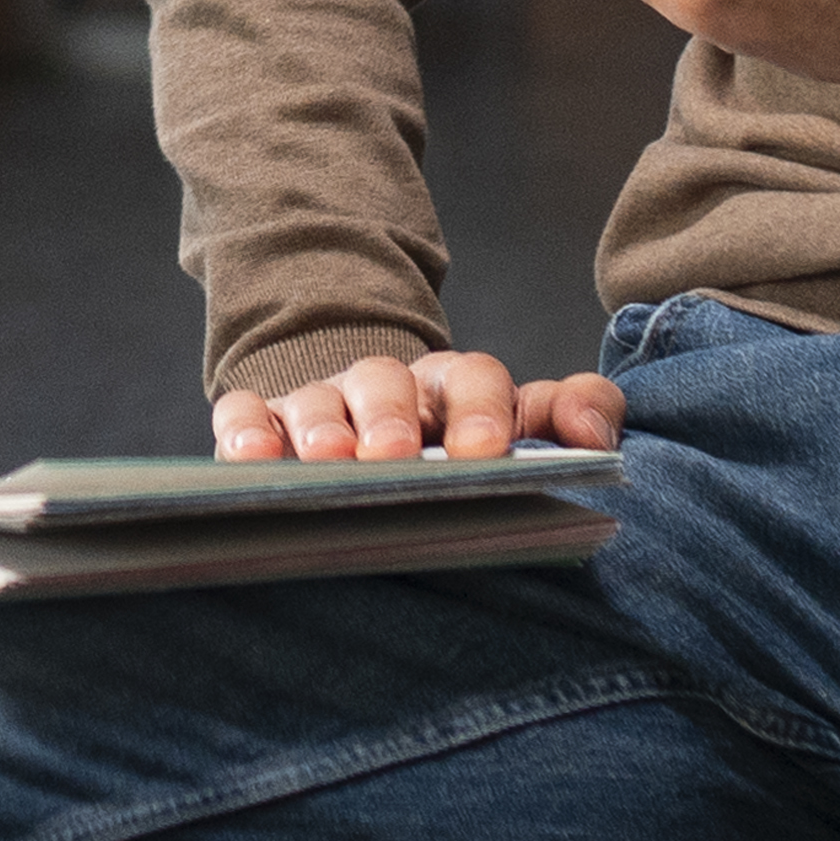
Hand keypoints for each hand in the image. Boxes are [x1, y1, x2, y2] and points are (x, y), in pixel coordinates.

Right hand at [208, 341, 630, 461]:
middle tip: (394, 457)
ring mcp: (321, 404)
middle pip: (386, 381)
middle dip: (390, 417)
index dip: (479, 409)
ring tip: (328, 463)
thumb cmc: (455, 442)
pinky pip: (245, 415)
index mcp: (454, 385)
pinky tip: (251, 458)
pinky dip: (245, 431)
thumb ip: (572, 416)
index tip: (484, 452)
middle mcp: (385, 388)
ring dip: (320, 428)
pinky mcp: (265, 425)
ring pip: (316, 401)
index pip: (473, 377)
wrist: (372, 431)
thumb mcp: (518, 423)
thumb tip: (594, 436)